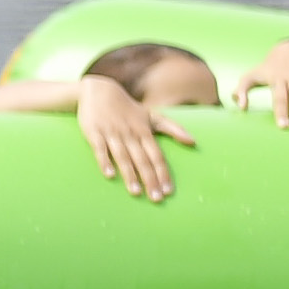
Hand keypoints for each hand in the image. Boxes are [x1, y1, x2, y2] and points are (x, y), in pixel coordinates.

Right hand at [74, 81, 179, 202]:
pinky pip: (100, 149)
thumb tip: (193, 141)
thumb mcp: (152, 116)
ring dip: (130, 175)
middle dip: (151, 180)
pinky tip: (109, 175)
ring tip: (136, 192)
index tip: (169, 191)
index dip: (164, 173)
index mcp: (145, 131)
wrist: (99, 90)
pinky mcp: (95, 133)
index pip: (157, 156)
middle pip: (143, 160)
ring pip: (123, 157)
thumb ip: (173, 129)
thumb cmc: (128, 108)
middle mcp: (131, 134)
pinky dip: (105, 161)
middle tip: (157, 198)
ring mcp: (112, 133)